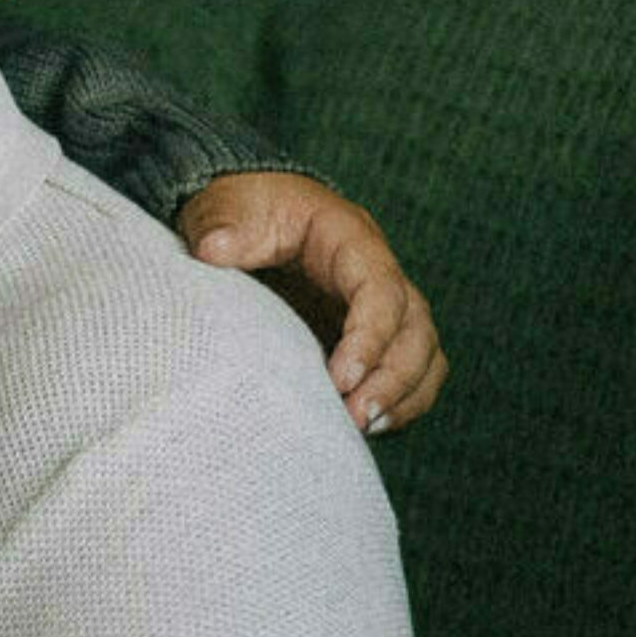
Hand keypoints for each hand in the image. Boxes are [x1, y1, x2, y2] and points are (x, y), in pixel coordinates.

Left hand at [179, 172, 445, 434]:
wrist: (245, 213)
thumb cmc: (242, 209)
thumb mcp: (227, 207)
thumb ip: (224, 227)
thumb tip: (212, 250)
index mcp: (350, 238)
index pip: (380, 290)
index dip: (369, 337)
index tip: (340, 378)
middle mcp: (377, 273)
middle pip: (415, 329)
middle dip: (393, 378)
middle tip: (354, 417)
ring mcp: (379, 306)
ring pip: (422, 354)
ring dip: (402, 396)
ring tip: (360, 429)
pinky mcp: (370, 334)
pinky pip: (410, 370)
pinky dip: (400, 401)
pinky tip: (364, 428)